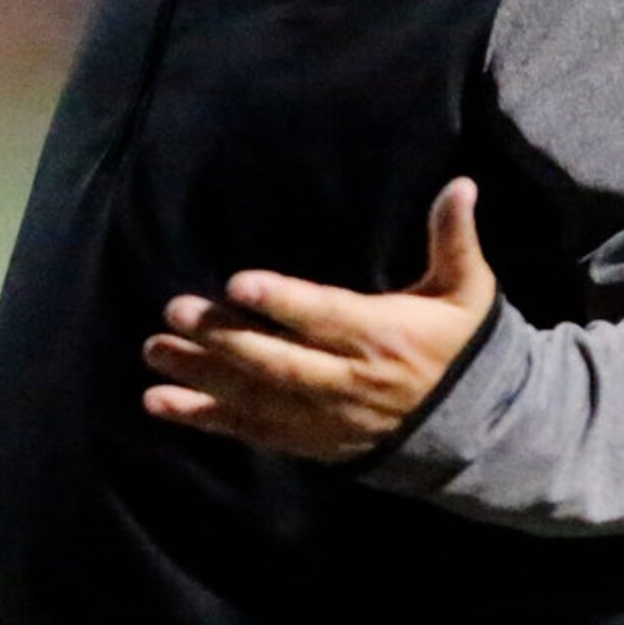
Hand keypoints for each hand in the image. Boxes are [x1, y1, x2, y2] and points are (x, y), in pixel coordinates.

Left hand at [142, 176, 496, 462]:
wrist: (470, 430)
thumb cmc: (457, 344)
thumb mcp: (467, 291)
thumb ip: (455, 239)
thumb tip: (462, 183)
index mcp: (380, 336)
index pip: (325, 318)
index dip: (283, 303)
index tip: (238, 285)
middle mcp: (346, 382)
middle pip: (277, 362)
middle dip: (224, 339)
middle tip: (174, 311)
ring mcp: (323, 417)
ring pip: (255, 398)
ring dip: (200, 376)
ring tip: (153, 351)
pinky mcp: (306, 440)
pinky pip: (251, 431)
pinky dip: (204, 419)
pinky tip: (159, 403)